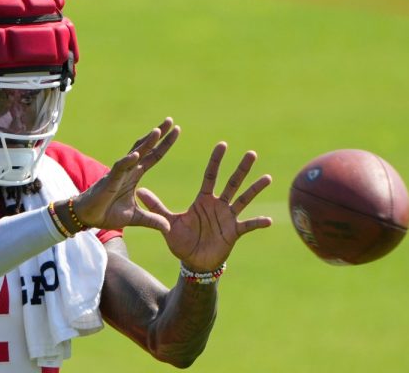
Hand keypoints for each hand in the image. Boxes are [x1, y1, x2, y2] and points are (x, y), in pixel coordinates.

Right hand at [65, 117, 179, 232]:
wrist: (87, 218)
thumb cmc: (107, 213)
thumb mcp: (135, 218)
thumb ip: (152, 220)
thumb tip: (168, 228)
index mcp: (135, 175)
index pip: (153, 156)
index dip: (164, 145)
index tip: (176, 131)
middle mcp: (128, 170)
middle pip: (146, 148)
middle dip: (158, 135)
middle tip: (170, 120)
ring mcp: (118, 173)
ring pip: (133, 154)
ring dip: (145, 143)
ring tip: (157, 131)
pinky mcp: (109, 181)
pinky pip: (119, 168)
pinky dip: (127, 161)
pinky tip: (136, 154)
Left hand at [137, 142, 272, 271]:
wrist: (193, 263)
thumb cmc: (182, 242)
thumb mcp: (168, 223)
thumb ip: (157, 207)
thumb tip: (139, 191)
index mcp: (204, 200)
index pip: (211, 176)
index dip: (216, 161)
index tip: (222, 144)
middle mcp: (219, 205)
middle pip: (232, 182)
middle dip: (241, 168)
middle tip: (251, 153)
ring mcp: (228, 217)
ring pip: (244, 199)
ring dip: (255, 188)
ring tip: (268, 177)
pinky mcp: (234, 232)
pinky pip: (248, 226)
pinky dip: (258, 223)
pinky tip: (269, 220)